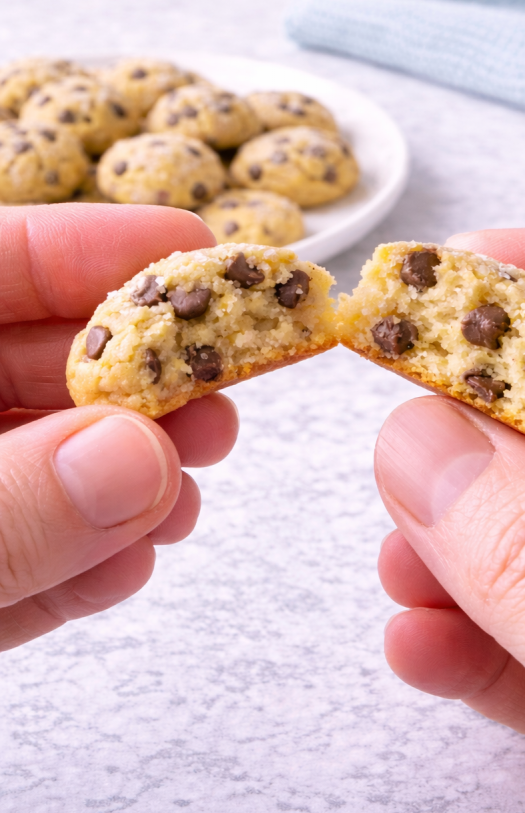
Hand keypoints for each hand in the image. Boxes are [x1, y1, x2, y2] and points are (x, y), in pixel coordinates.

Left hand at [0, 204, 237, 651]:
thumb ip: (5, 510)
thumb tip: (138, 457)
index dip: (91, 246)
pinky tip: (122, 566)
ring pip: (31, 459)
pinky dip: (70, 561)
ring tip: (181, 501)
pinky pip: (11, 553)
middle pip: (29, 360)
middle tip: (216, 405)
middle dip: (132, 381)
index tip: (199, 252)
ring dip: (116, 479)